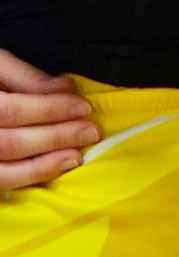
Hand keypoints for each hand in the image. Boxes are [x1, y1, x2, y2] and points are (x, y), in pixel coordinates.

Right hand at [0, 48, 95, 189]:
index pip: (11, 110)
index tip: (84, 106)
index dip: (49, 109)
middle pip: (9, 143)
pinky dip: (26, 179)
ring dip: (42, 166)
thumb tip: (64, 87)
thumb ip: (25, 77)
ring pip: (2, 171)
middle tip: (91, 132)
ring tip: (76, 157)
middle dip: (55, 138)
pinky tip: (52, 170)